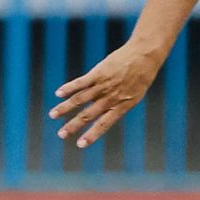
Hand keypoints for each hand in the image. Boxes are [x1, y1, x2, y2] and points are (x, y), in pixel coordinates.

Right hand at [51, 40, 165, 147]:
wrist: (145, 55)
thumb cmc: (142, 75)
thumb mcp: (135, 94)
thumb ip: (119, 103)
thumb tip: (102, 109)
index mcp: (121, 106)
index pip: (104, 124)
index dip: (92, 135)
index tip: (80, 144)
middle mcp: (110, 98)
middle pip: (88, 114)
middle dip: (73, 125)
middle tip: (61, 135)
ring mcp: (104, 85)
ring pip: (80, 99)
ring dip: (65, 108)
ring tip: (53, 115)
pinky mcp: (98, 72)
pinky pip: (81, 82)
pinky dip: (69, 88)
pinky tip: (58, 93)